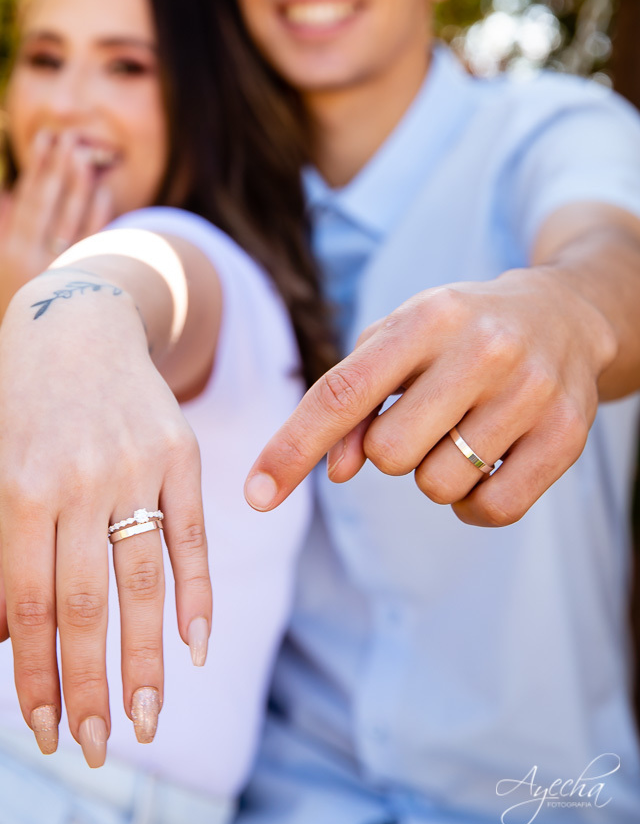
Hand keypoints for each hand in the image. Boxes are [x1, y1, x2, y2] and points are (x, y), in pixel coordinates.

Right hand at [0, 129, 113, 325]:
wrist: (35, 350)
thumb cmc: (13, 302)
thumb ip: (1, 229)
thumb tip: (7, 192)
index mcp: (9, 251)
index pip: (26, 200)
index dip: (36, 167)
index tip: (45, 137)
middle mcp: (32, 259)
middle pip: (48, 204)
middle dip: (57, 168)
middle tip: (68, 136)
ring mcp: (60, 270)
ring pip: (71, 219)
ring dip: (79, 185)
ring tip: (85, 154)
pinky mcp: (84, 281)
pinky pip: (94, 242)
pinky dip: (99, 215)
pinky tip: (104, 191)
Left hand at [0, 273, 211, 766]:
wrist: (78, 319)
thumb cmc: (26, 406)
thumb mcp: (2, 473)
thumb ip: (11, 561)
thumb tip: (3, 648)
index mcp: (23, 488)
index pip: (33, 604)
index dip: (38, 674)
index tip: (45, 730)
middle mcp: (80, 479)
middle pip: (87, 604)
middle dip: (90, 686)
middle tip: (98, 748)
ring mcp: (136, 464)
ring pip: (143, 581)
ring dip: (147, 660)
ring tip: (149, 720)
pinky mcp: (181, 452)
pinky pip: (192, 535)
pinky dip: (197, 595)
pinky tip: (198, 648)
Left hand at [244, 267, 615, 527]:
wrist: (564, 314)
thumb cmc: (456, 333)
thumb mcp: (398, 340)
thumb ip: (353, 399)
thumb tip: (334, 469)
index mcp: (426, 318)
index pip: (343, 393)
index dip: (293, 446)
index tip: (256, 494)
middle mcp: (482, 349)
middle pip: (390, 454)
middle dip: (389, 452)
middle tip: (421, 418)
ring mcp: (530, 392)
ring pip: (439, 485)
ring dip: (434, 473)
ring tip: (460, 431)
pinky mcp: (568, 435)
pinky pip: (492, 509)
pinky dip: (473, 504)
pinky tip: (485, 464)